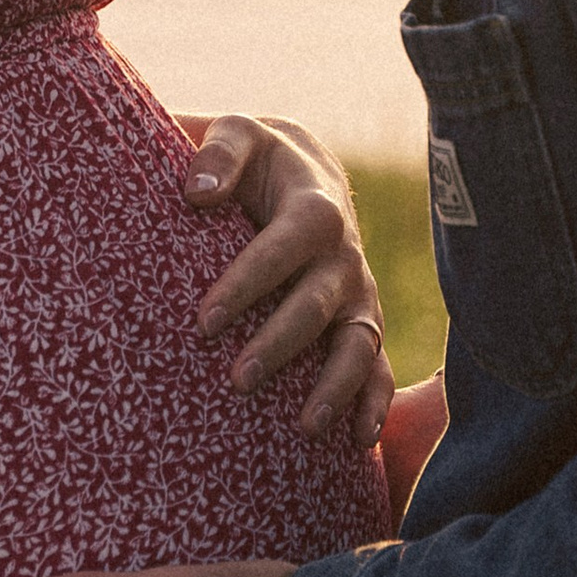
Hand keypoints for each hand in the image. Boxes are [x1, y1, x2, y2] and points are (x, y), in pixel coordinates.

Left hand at [180, 116, 392, 447]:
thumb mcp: (238, 134)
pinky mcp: (362, 323)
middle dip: (280, 345)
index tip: (205, 321)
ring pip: (357, 344)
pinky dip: (374, 404)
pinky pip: (377, 369)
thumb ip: (218, 150)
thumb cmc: (255, 160)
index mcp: (314, 208)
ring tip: (305, 427)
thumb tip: (199, 192)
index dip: (249, 282)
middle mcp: (344, 255)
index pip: (286, 246)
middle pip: (319, 305)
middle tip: (236, 380)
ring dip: (334, 386)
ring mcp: (358, 293)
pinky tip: (357, 442)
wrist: (305, 173)